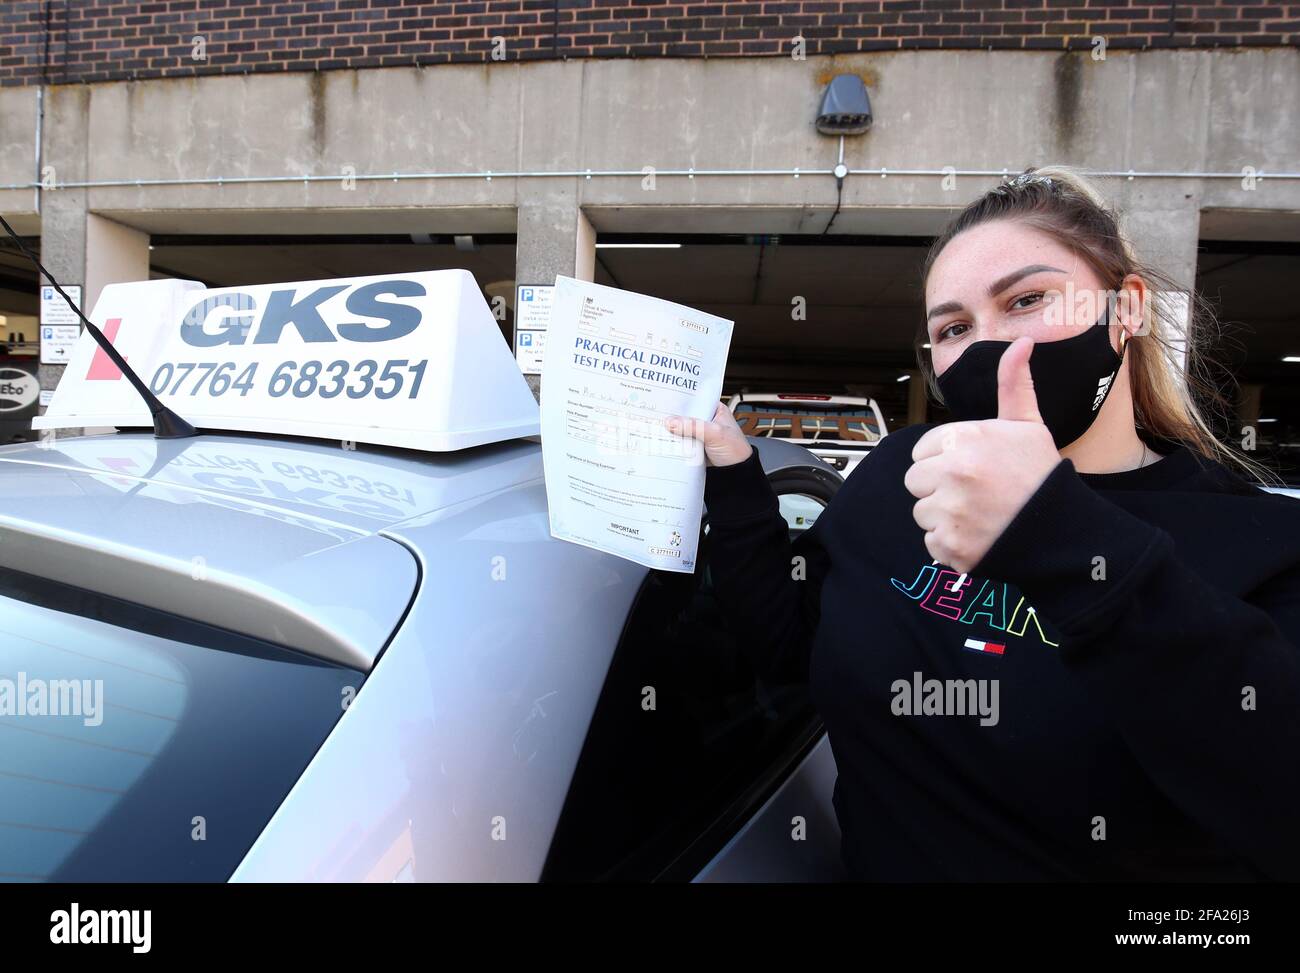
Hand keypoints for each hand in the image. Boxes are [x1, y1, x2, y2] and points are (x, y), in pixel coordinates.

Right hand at [664, 402, 753, 467]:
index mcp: (715, 410)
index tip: (665, 400)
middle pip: (686, 415)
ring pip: (682, 429)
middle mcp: (706, 420)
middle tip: (658, 415)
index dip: (681, 400)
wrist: (736, 474)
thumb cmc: (736, 450)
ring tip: (657, 427)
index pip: (695, 400)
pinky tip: (664, 441)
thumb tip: (671, 422)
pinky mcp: (695, 447)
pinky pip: (682, 442)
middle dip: (674, 416)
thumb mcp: (715, 433)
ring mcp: (700, 434)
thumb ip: (694, 426)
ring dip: (672, 431)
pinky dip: (674, 443)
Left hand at [904, 336, 1060, 573]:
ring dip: (944, 517)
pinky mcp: (949, 545)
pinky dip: (950, 544)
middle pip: (915, 481)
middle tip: (976, 493)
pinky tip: (978, 536)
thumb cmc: (1040, 476)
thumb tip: (1021, 343)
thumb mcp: (1028, 425)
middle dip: (938, 488)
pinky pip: (931, 543)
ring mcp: (950, 510)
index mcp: (966, 438)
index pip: (922, 450)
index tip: (974, 469)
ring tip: (980, 515)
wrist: (1063, 532)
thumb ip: (1013, 384)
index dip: (945, 460)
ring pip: (922, 512)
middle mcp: (954, 471)